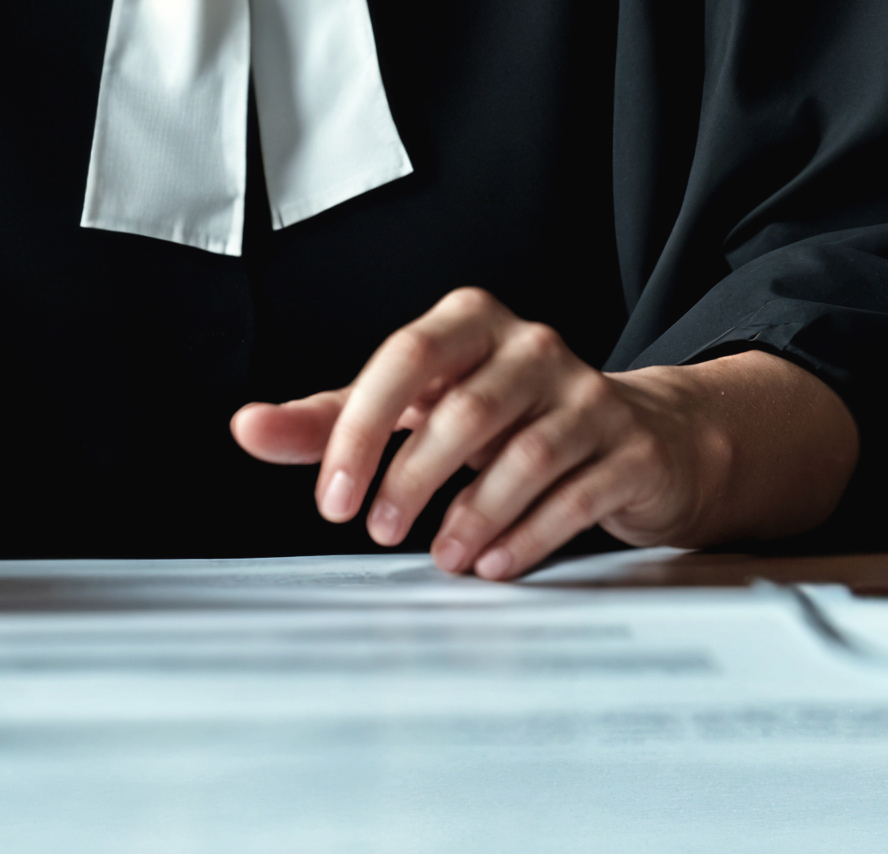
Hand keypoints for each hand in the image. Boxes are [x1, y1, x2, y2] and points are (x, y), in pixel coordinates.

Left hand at [229, 287, 858, 579]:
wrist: (639, 436)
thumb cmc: (506, 419)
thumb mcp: (416, 409)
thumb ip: (333, 420)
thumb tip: (248, 428)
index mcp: (471, 322)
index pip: (406, 360)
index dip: (362, 430)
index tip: (333, 499)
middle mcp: (532, 345)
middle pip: (463, 410)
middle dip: (412, 478)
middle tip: (379, 531)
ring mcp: (588, 393)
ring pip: (522, 456)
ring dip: (470, 516)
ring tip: (441, 557)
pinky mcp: (628, 445)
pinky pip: (575, 493)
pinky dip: (527, 536)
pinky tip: (494, 564)